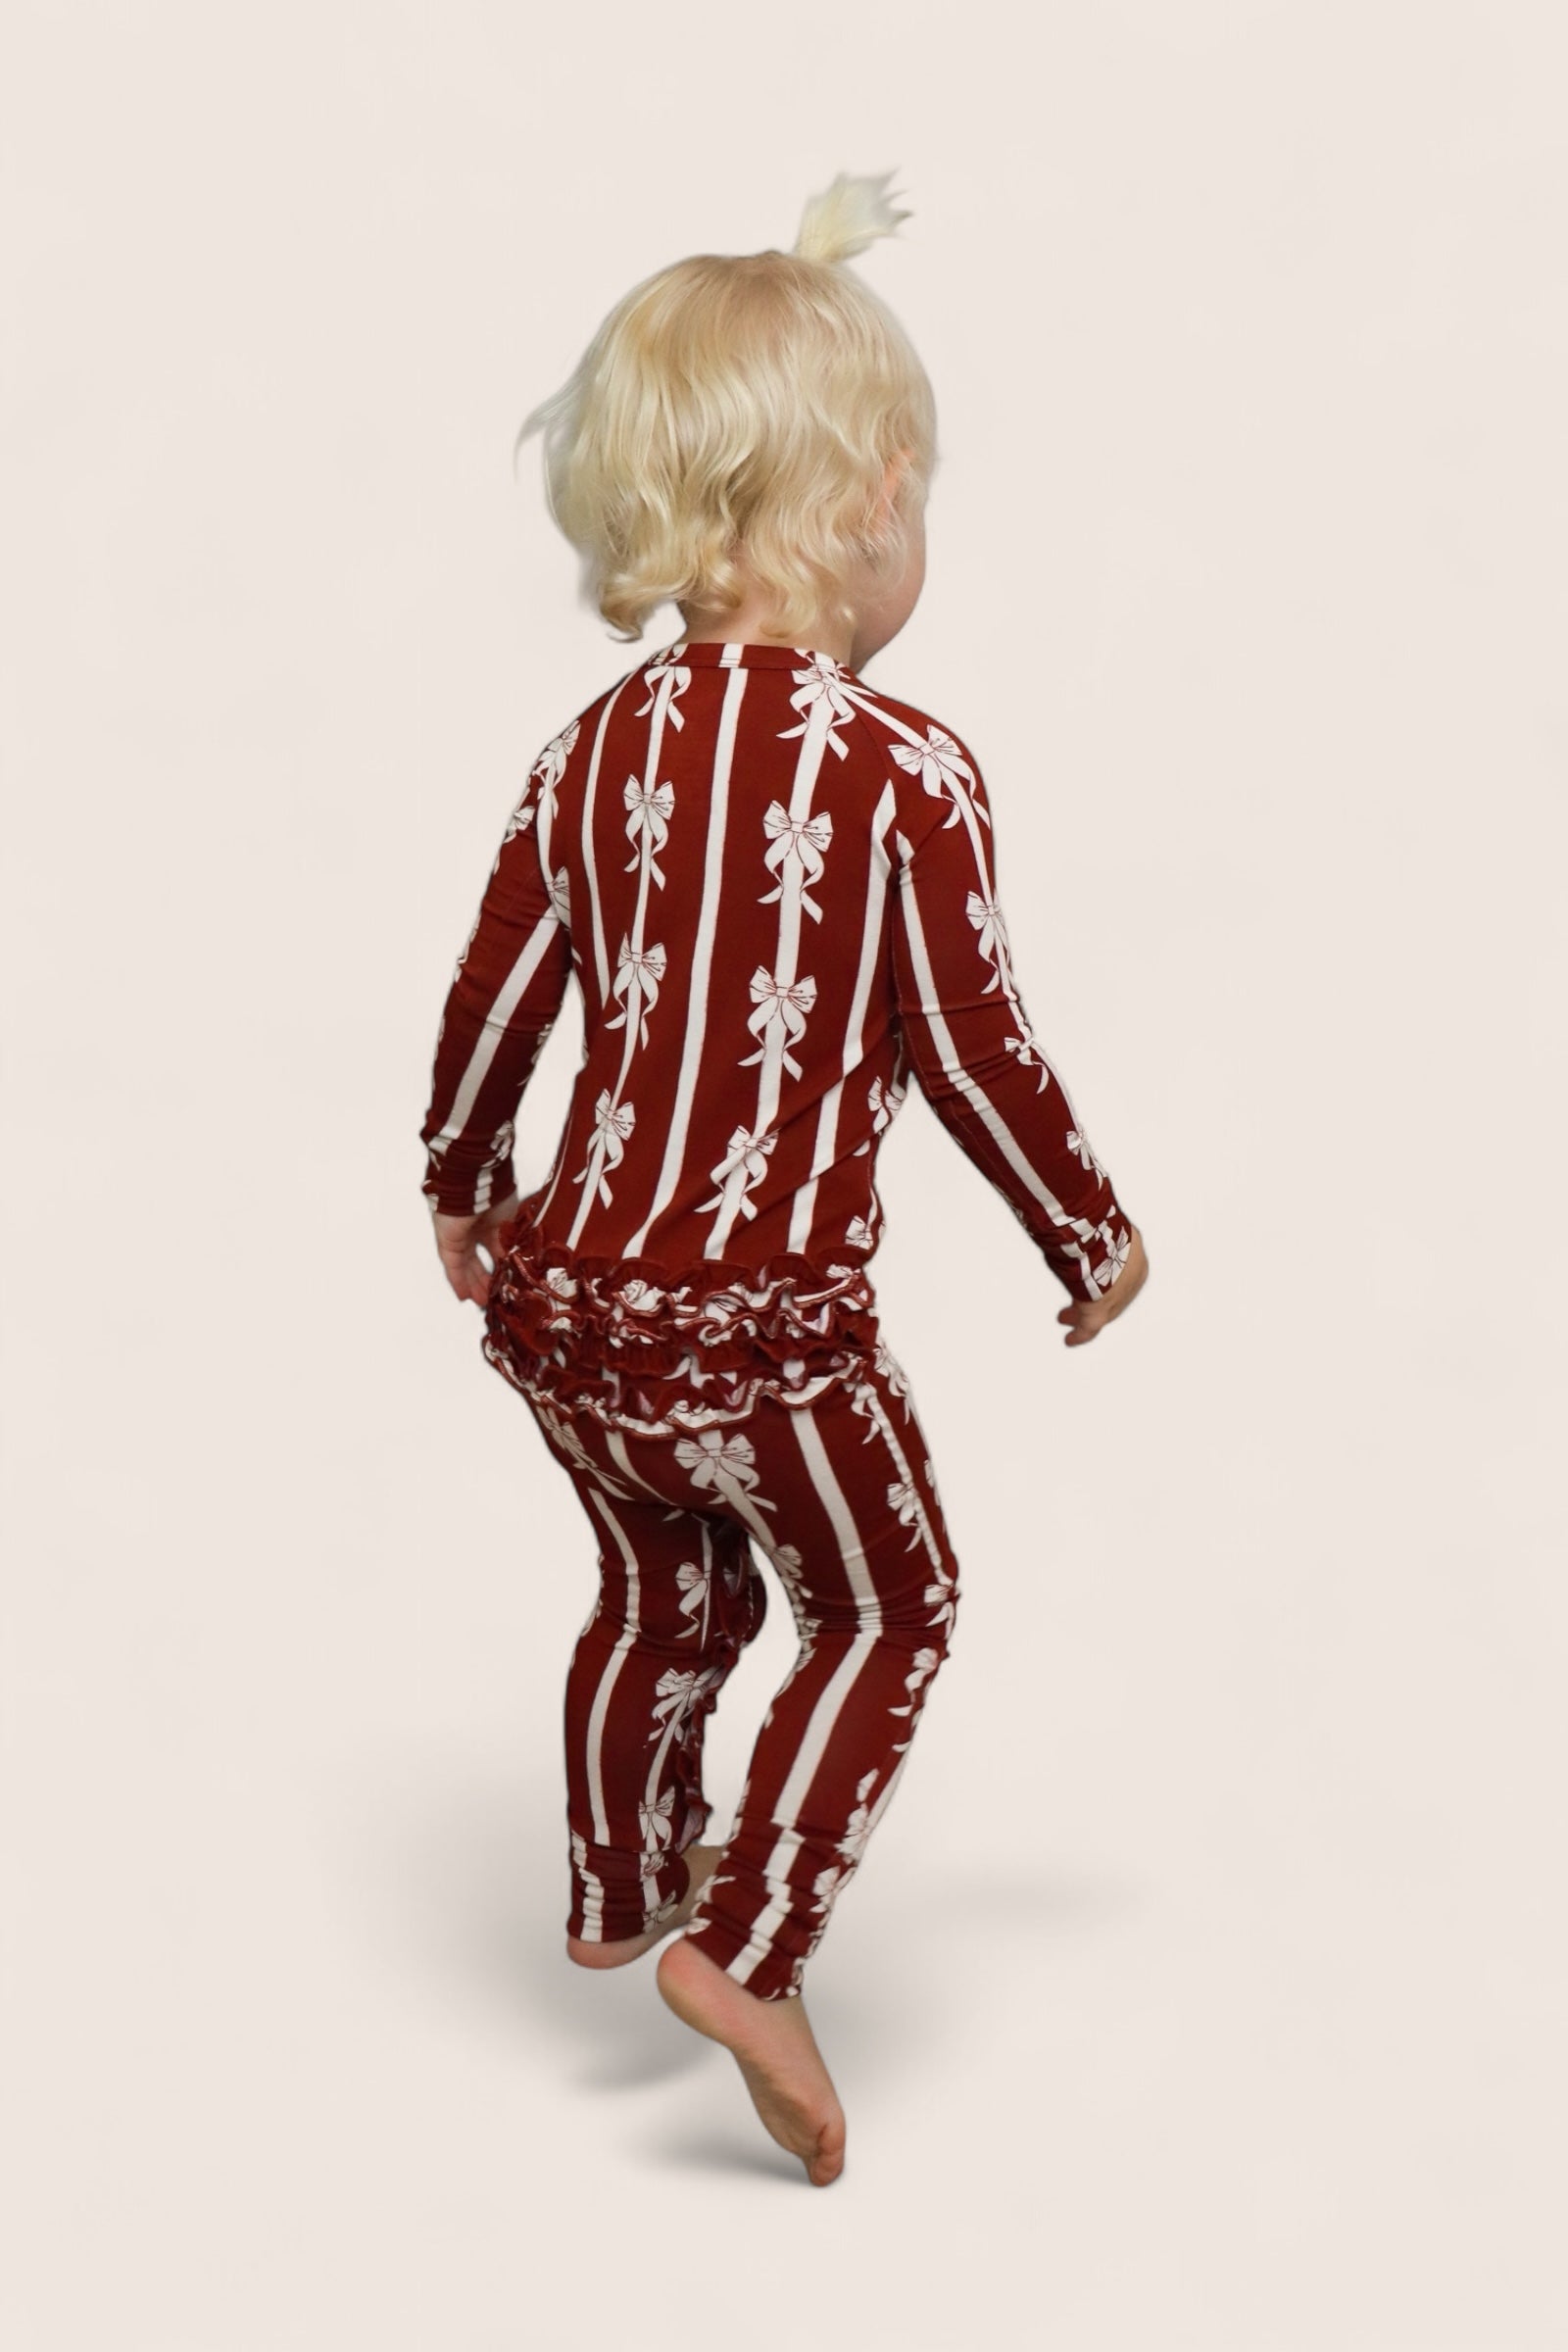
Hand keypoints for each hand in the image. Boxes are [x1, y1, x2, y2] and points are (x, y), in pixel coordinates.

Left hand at [431, 1192, 519, 1307]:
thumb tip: (517, 1265)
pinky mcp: (447, 1241)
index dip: (500, 1268)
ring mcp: (458, 1236)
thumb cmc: (496, 1193)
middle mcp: (473, 1229)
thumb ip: (511, 1244)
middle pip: (477, 1261)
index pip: (495, 1251)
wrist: (476, 1181)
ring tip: (482, 1302)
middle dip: (485, 1280)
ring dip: (473, 1284)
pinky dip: (458, 1281)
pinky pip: (452, 1266)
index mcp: (491, 1221)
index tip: (507, 1283)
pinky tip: (464, 1296)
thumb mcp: (511, 1223)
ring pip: (465, 1266)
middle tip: (493, 1298)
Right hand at [1057, 1222, 1147, 1347]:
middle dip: (1094, 1297)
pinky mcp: (1098, 1314)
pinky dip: (1079, 1335)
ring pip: (1098, 1312)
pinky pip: (1088, 1329)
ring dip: (1080, 1314)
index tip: (1095, 1278)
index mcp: (1137, 1262)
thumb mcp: (1106, 1223)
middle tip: (1080, 1299)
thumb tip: (1083, 1209)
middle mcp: (1130, 1284)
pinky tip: (1070, 1340)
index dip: (1107, 1277)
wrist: (1100, 1245)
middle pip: (1111, 1295)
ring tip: (1065, 1317)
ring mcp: (1115, 1301)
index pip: (1122, 1274)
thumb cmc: (1101, 1227)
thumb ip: (1098, 1224)